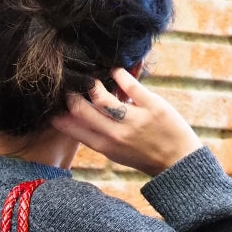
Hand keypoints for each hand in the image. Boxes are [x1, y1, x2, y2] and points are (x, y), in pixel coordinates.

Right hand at [50, 66, 201, 177]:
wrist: (177, 161)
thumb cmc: (144, 155)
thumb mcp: (117, 153)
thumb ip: (98, 136)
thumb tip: (75, 118)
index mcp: (106, 147)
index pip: (74, 128)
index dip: (60, 115)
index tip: (54, 104)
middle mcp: (117, 135)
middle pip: (82, 110)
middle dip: (72, 94)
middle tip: (70, 84)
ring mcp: (134, 120)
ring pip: (102, 97)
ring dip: (93, 83)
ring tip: (93, 78)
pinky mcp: (153, 106)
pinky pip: (130, 85)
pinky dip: (120, 74)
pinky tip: (116, 71)